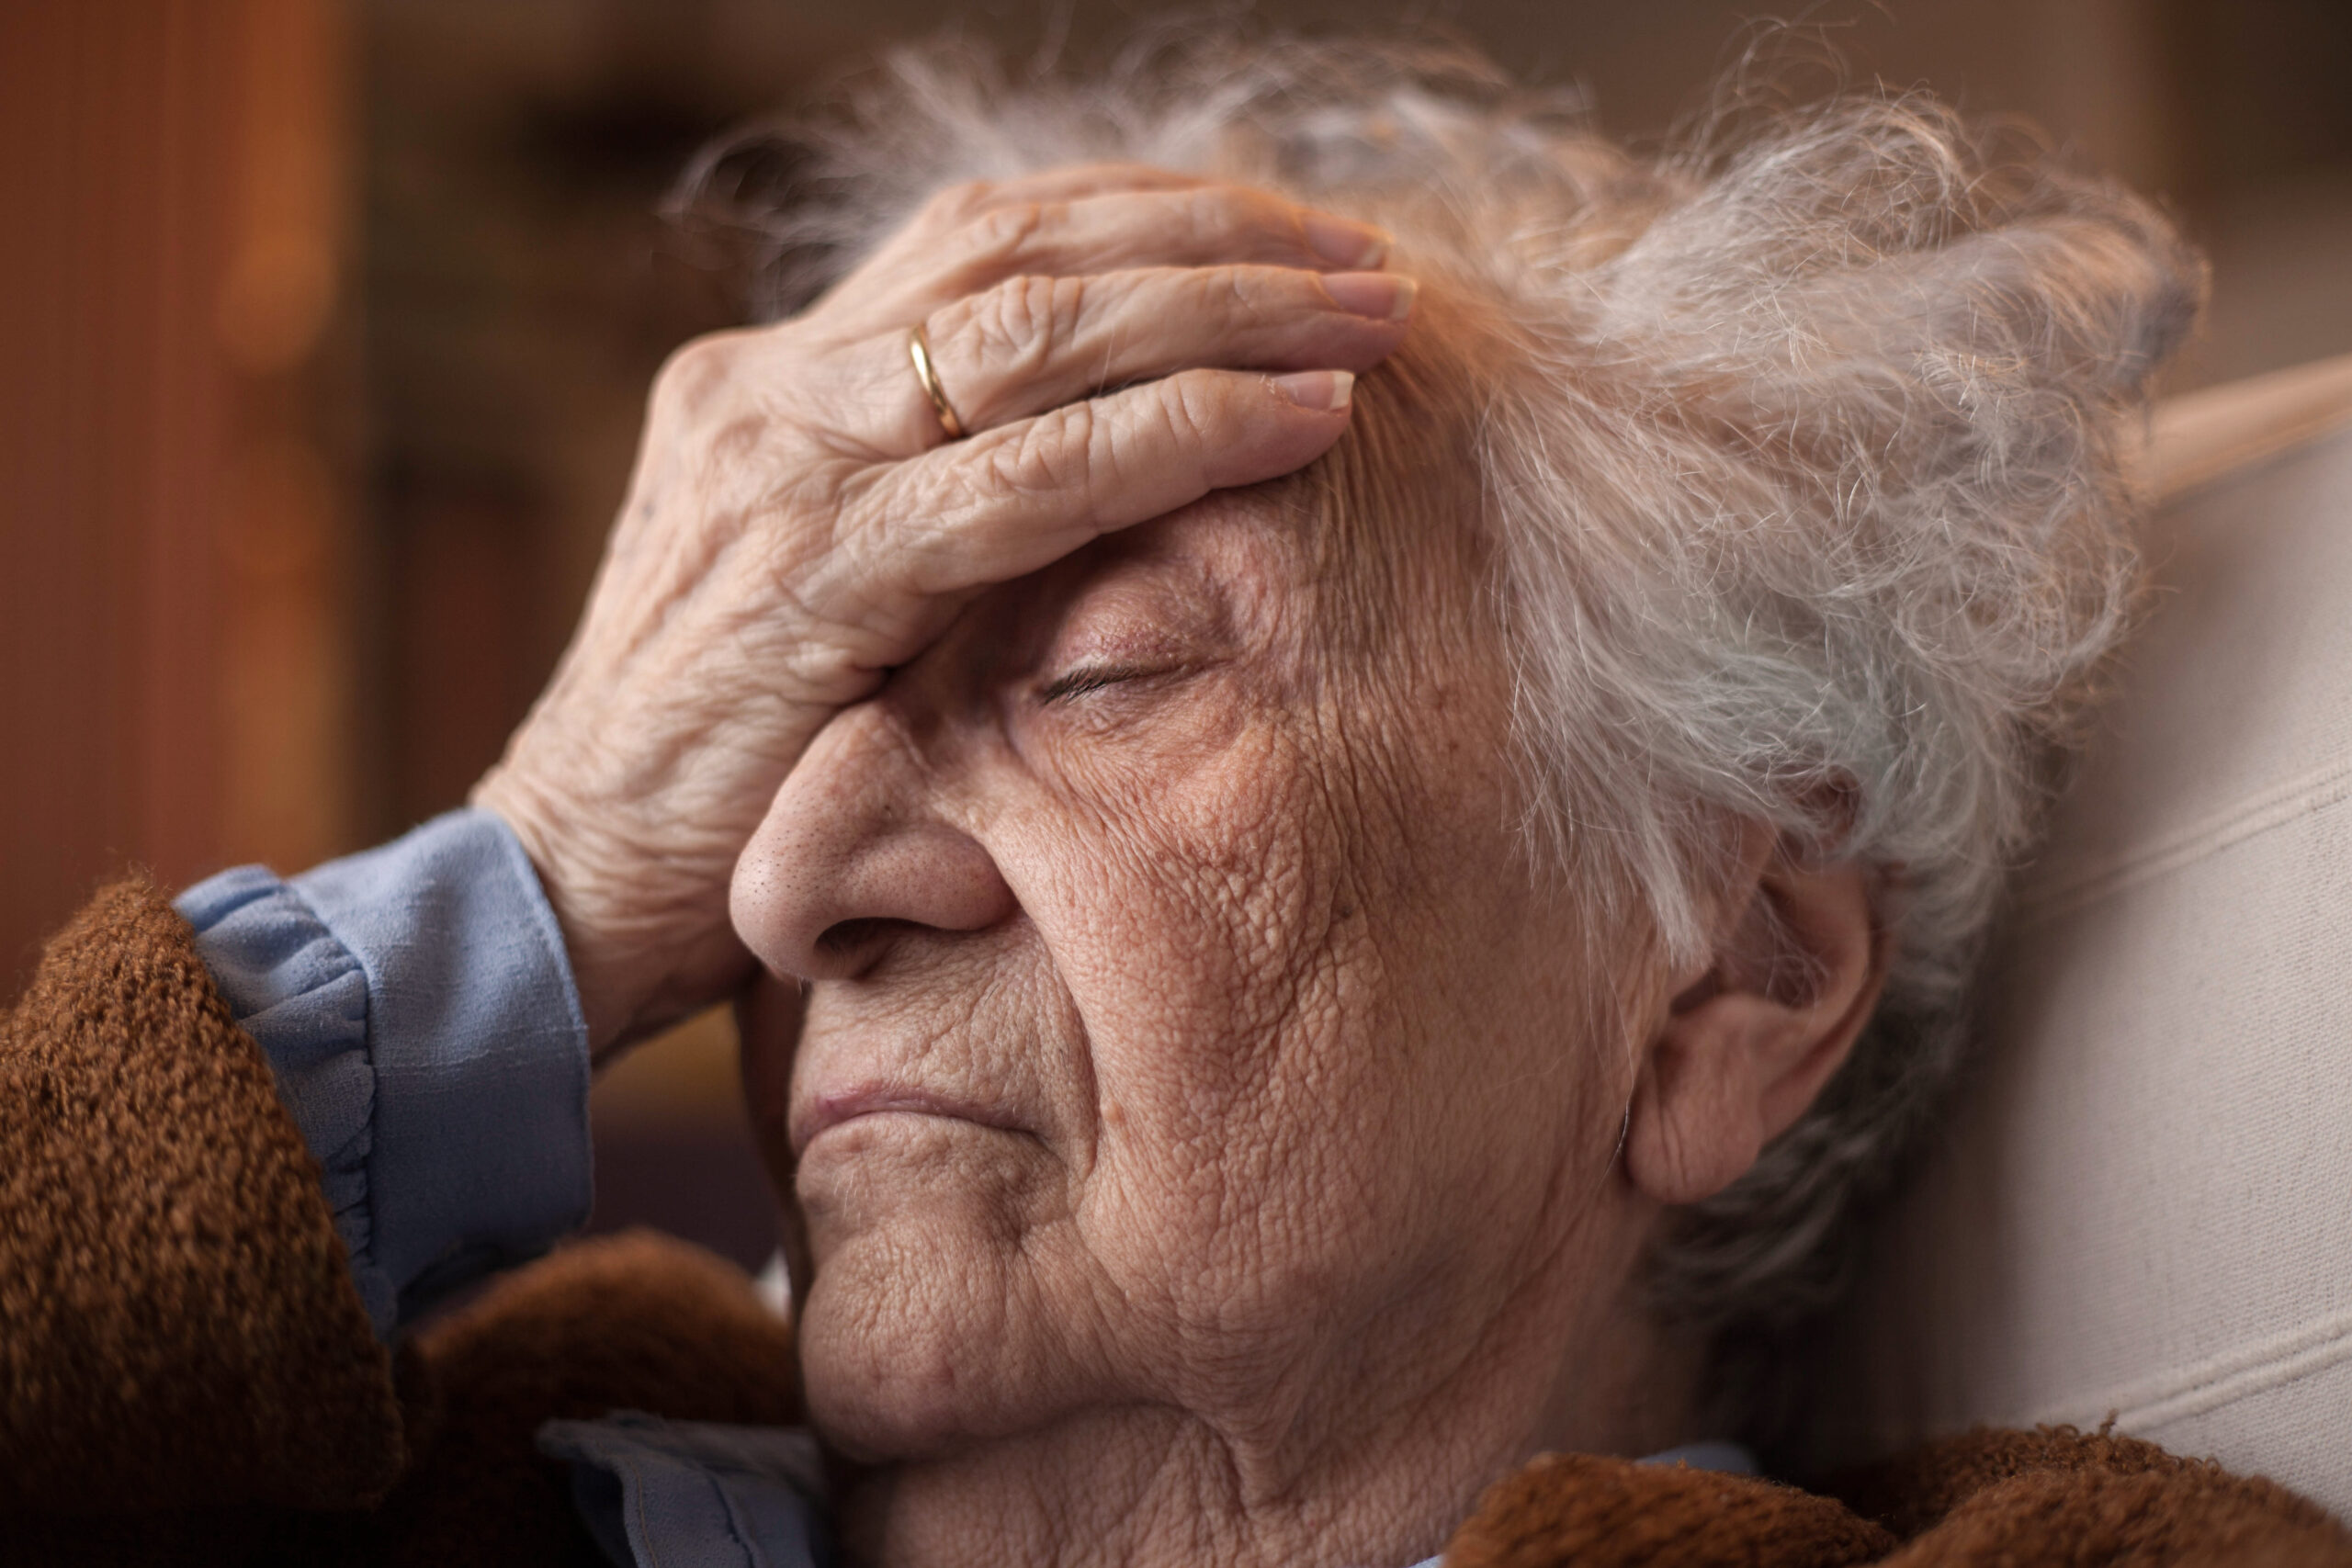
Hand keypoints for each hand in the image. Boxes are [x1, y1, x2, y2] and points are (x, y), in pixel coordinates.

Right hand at [472, 166, 1415, 1054]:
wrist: (564, 892)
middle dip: (1211, 234)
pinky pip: (1031, 478)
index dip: (1144, 216)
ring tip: (1366, 313)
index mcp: (770, 384)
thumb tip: (1105, 496)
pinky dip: (1181, 432)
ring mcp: (781, 468)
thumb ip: (924, 527)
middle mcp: (768, 395)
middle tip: (1362, 254)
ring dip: (1226, 307)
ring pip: (1037, 329)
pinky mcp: (813, 575)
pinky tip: (1300, 418)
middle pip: (1019, 245)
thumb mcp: (823, 608)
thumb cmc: (715, 775)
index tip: (1282, 233)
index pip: (979, 241)